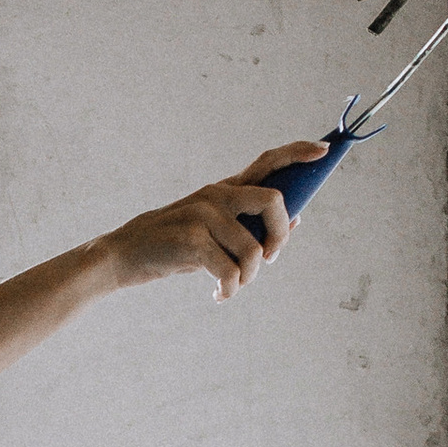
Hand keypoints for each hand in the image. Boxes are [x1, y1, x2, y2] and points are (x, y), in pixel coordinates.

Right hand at [107, 149, 324, 300]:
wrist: (124, 256)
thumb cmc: (172, 246)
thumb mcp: (211, 230)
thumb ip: (248, 223)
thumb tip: (296, 219)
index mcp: (223, 189)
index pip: (267, 161)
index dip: (297, 153)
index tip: (324, 151)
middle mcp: (216, 194)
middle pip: (274, 201)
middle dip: (280, 236)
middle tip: (268, 258)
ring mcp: (204, 214)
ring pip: (254, 248)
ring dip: (249, 276)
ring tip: (233, 285)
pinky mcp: (193, 239)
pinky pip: (232, 270)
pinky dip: (230, 289)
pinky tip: (218, 295)